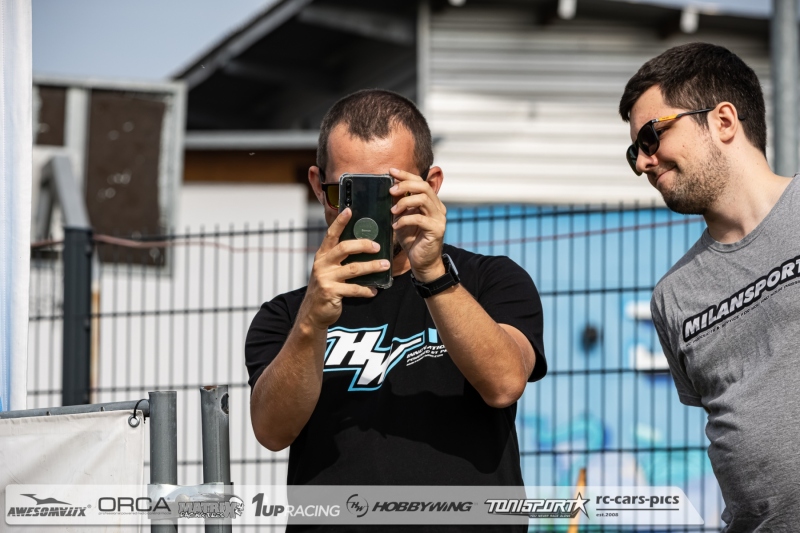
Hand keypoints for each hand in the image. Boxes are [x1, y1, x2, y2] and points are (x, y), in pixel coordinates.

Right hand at [300, 208, 390, 329]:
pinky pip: (353, 289)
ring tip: (385, 265)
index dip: (340, 222)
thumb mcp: (329, 269)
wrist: (313, 312)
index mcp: (323, 255)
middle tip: (377, 246)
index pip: (331, 234)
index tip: (349, 210)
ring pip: (353, 268)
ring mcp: (326, 278)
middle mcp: (322, 263)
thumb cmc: (327, 287)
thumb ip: (340, 258)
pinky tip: (374, 290)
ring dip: (371, 266)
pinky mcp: (331, 292)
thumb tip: (365, 245)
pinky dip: (366, 290)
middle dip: (363, 245)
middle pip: (344, 247)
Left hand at [389, 167, 446, 280]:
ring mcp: (439, 219)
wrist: (422, 262)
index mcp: (431, 203)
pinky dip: (405, 220)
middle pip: (424, 186)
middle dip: (405, 185)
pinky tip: (396, 226)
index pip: (421, 182)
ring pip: (423, 199)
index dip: (406, 175)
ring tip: (393, 211)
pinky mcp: (436, 230)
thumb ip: (400, 205)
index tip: (391, 171)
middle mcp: (438, 208)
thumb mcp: (403, 219)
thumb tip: (390, 190)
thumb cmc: (413, 240)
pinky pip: (420, 218)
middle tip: (391, 191)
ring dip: (405, 202)